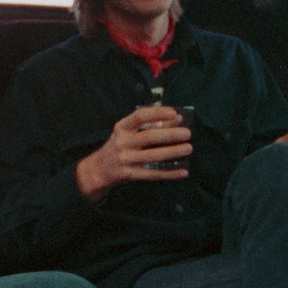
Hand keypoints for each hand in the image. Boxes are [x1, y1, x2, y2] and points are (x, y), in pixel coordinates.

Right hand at [77, 106, 192, 202]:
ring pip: (154, 156)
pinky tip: (183, 171)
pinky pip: (153, 173)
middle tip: (187, 133)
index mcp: (121, 128)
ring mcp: (125, 159)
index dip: (158, 113)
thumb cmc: (118, 146)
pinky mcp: (130, 174)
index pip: (140, 116)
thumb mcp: (127, 133)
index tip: (175, 113)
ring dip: (174, 152)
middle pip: (150, 137)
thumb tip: (177, 119)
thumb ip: (148, 125)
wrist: (99, 169)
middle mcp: (121, 142)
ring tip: (188, 148)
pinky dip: (170, 173)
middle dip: (171, 134)